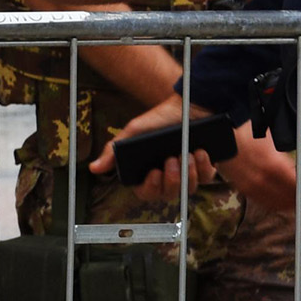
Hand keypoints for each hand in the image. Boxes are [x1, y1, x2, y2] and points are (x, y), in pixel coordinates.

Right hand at [88, 89, 225, 203]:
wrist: (189, 105)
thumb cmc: (159, 119)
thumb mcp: (134, 132)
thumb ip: (114, 151)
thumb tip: (94, 168)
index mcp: (148, 172)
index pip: (146, 193)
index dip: (150, 188)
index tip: (154, 172)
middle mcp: (168, 176)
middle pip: (168, 195)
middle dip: (171, 180)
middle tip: (171, 159)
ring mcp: (187, 174)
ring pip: (188, 189)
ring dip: (188, 173)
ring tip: (187, 153)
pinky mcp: (205, 169)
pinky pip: (206, 179)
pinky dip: (203, 167)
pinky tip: (199, 152)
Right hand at [212, 120, 299, 221]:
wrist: (221, 138)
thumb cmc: (247, 133)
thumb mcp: (273, 138)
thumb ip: (289, 153)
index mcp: (275, 168)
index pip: (300, 187)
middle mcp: (265, 181)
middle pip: (290, 199)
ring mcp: (253, 188)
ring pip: (278, 204)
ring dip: (290, 204)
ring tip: (300, 201)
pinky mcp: (245, 190)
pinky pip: (264, 203)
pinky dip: (276, 204)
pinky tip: (282, 201)